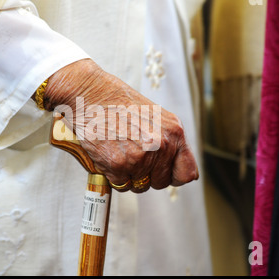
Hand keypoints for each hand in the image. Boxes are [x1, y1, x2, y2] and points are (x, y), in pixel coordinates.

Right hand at [43, 59, 198, 192]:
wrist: (90, 92)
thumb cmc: (119, 102)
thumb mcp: (156, 116)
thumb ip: (171, 142)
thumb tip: (188, 174)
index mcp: (175, 133)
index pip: (187, 174)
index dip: (173, 176)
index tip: (163, 173)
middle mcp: (162, 146)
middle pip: (161, 182)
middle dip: (147, 175)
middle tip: (132, 155)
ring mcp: (140, 157)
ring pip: (139, 186)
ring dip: (129, 176)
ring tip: (119, 152)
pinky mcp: (118, 165)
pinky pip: (121, 184)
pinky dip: (113, 175)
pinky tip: (109, 154)